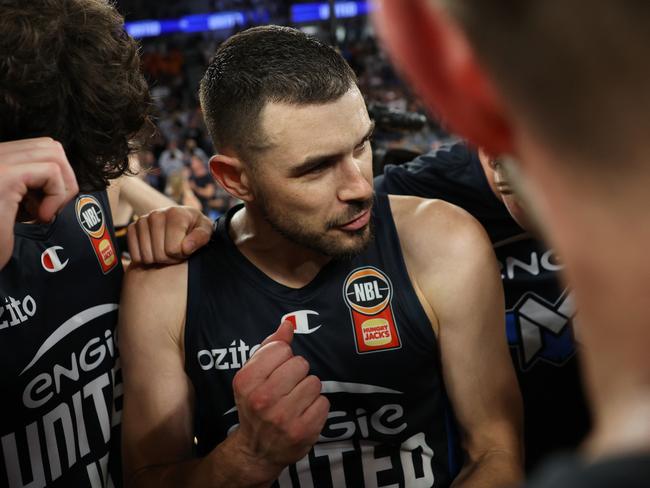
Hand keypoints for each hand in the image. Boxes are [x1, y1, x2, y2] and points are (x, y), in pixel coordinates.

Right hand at [0, 138, 77, 268]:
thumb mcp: (12, 210)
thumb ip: (30, 192)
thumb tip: (62, 188)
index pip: (38, 149)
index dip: (53, 177)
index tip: (44, 207)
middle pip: (49, 145)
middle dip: (63, 177)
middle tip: (51, 210)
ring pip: (53, 152)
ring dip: (61, 185)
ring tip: (44, 214)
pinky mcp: (4, 176)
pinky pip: (51, 171)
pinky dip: (56, 195)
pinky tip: (41, 217)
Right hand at [127, 206, 211, 264]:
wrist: (181, 220)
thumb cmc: (195, 227)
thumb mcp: (205, 230)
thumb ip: (201, 238)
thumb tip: (186, 247)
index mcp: (175, 214)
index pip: (173, 249)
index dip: (182, 254)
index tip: (186, 248)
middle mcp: (156, 214)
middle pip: (159, 255)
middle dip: (171, 258)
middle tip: (177, 251)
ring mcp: (142, 221)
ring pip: (146, 257)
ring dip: (158, 260)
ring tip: (167, 250)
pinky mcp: (132, 228)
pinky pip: (135, 255)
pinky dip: (145, 259)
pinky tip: (154, 250)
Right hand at [227, 321, 328, 483]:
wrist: (256, 451)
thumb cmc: (256, 405)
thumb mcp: (253, 375)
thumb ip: (269, 347)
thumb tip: (288, 324)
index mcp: (247, 380)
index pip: (281, 348)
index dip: (283, 357)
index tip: (276, 371)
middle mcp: (262, 399)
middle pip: (300, 363)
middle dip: (297, 373)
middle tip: (287, 387)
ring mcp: (283, 417)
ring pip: (314, 382)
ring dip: (308, 390)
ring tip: (295, 401)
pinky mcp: (302, 431)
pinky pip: (323, 403)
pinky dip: (316, 407)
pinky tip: (302, 413)